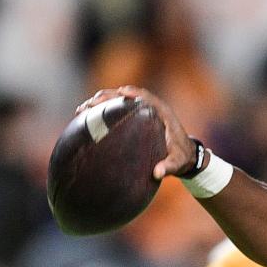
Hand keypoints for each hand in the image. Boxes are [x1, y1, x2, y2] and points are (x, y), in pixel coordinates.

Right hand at [76, 86, 195, 178]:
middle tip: (90, 105)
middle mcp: (149, 109)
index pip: (146, 98)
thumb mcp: (178, 163)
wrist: (184, 157)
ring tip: (81, 110)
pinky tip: (85, 121)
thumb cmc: (182, 158)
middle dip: (107, 97)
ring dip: (100, 103)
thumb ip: (169, 167)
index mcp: (162, 113)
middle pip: (126, 97)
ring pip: (118, 102)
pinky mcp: (133, 119)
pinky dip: (102, 113)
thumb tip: (157, 173)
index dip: (133, 93)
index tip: (121, 92)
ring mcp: (139, 113)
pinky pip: (116, 112)